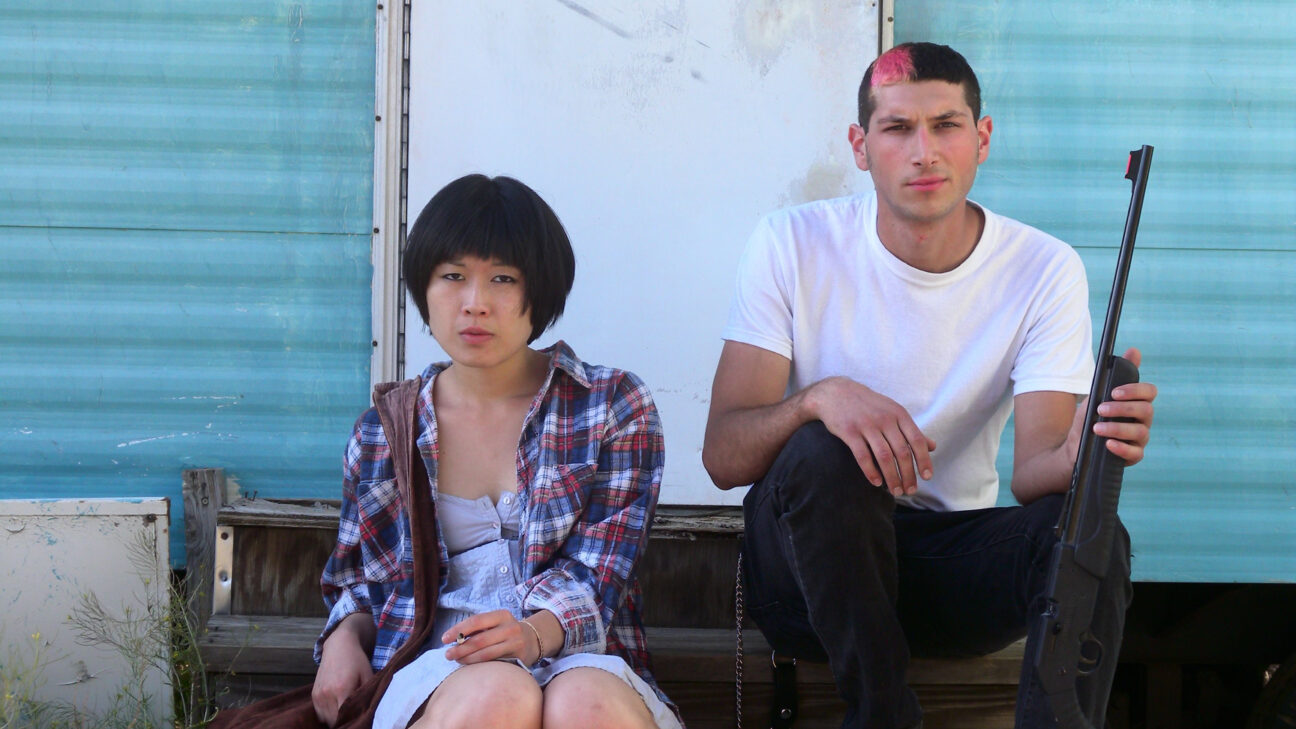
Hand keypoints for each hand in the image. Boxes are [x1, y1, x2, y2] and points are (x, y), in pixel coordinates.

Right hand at [312, 621, 373, 726]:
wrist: (339, 646)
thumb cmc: (356, 660)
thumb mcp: (368, 674)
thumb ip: (368, 693)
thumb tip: (368, 710)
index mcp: (342, 689)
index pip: (344, 716)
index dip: (350, 720)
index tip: (357, 719)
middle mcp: (327, 693)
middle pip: (334, 720)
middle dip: (343, 720)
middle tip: (352, 716)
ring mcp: (318, 694)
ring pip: (325, 719)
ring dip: (334, 718)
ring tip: (344, 711)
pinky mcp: (314, 694)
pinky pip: (319, 713)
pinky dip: (327, 714)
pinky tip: (336, 707)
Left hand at [442, 610, 540, 664]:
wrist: (532, 639)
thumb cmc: (505, 631)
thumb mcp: (495, 623)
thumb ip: (478, 628)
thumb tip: (453, 640)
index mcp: (502, 615)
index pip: (476, 621)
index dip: (458, 630)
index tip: (444, 639)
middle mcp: (510, 627)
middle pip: (479, 639)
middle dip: (460, 648)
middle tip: (448, 654)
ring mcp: (516, 643)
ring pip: (486, 653)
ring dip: (467, 659)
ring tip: (456, 661)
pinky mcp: (519, 657)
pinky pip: (494, 663)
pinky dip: (479, 664)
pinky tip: (470, 665)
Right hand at [808, 376, 936, 496]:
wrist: (836, 392)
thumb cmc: (868, 405)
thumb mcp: (893, 411)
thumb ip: (911, 430)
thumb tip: (932, 446)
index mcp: (898, 414)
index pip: (917, 440)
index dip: (924, 460)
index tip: (927, 477)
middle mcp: (885, 419)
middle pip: (902, 452)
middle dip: (908, 475)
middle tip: (910, 490)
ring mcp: (866, 425)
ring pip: (884, 457)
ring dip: (892, 477)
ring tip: (895, 491)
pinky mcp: (849, 431)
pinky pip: (863, 456)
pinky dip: (871, 472)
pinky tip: (876, 482)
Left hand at [1069, 347, 1157, 465]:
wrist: (1075, 445)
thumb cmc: (1091, 417)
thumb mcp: (1098, 394)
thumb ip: (1116, 375)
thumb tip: (1135, 350)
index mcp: (1137, 403)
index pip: (1149, 392)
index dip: (1135, 390)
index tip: (1114, 392)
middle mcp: (1143, 420)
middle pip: (1146, 410)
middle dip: (1122, 408)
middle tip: (1100, 409)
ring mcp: (1139, 439)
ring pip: (1140, 432)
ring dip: (1117, 427)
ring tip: (1096, 427)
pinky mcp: (1133, 456)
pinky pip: (1135, 453)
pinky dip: (1122, 448)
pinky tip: (1108, 443)